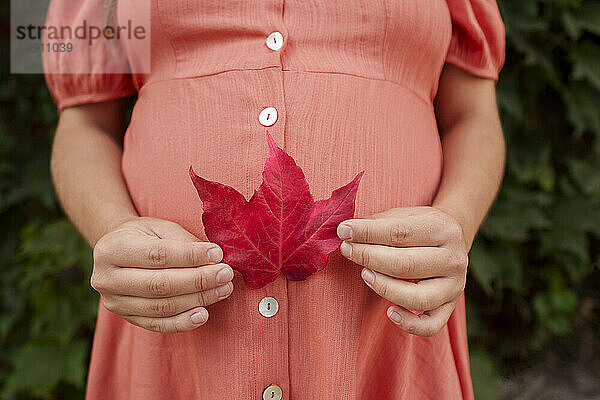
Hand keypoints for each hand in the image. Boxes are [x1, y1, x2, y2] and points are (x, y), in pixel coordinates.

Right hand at [91, 217, 233, 332]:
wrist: (118, 251)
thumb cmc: (145, 235)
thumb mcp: (160, 227)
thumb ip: (184, 241)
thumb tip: (215, 258)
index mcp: (113, 248)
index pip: (157, 255)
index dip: (190, 256)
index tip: (217, 253)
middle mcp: (107, 278)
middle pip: (159, 284)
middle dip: (198, 280)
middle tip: (226, 274)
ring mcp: (115, 303)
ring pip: (161, 306)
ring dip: (197, 299)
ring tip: (224, 289)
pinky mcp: (127, 319)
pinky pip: (159, 325)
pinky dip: (183, 322)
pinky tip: (204, 314)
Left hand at [337, 206, 468, 336]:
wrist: (452, 240)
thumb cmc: (419, 227)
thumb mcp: (403, 215)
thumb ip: (377, 222)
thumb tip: (345, 230)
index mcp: (444, 229)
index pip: (400, 232)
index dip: (368, 232)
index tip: (343, 230)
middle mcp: (454, 259)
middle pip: (406, 265)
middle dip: (369, 257)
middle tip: (347, 250)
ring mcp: (455, 286)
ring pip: (417, 298)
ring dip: (384, 288)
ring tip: (365, 274)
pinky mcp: (450, 307)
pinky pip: (431, 325)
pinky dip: (409, 324)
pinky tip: (389, 312)